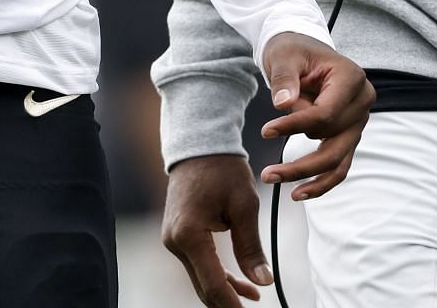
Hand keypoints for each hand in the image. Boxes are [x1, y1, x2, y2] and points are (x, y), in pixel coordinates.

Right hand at [162, 154, 273, 307]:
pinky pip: (198, 264)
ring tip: (254, 297)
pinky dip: (217, 274)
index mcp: (190, 234)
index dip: (232, 304)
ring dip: (225, 289)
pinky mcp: (177, 235)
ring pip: (201, 277)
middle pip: (203, 286)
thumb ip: (251, 247)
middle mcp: (175, 241)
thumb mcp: (244, 205)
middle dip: (228, 303)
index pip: (213, 283)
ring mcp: (173, 239)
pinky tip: (239, 283)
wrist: (199, 144)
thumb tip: (263, 281)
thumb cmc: (223, 170)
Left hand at [256, 32, 374, 200]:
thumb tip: (283, 105)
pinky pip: (340, 166)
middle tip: (266, 172)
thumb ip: (284, 79)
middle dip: (299, 158)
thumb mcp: (284, 56)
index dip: (295, 126)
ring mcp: (358, 122)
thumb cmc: (294, 50)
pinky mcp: (349, 136)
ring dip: (307, 176)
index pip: (325, 113)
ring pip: (337, 160)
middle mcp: (362, 102)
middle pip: (332, 140)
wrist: (302, 51)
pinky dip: (322, 182)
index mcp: (352, 78)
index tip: (266, 132)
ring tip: (276, 182)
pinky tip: (299, 193)